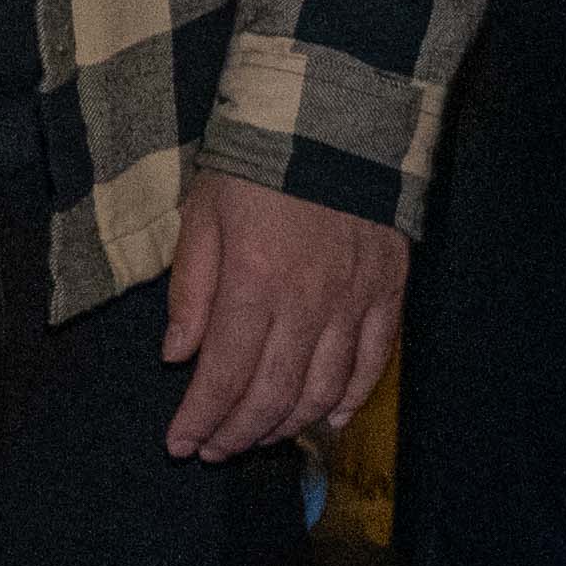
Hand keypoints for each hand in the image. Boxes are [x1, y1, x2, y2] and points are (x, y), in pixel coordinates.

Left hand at [157, 175, 410, 468]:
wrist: (333, 114)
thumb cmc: (257, 160)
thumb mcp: (202, 213)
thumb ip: (190, 290)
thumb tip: (177, 356)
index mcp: (254, 281)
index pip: (224, 375)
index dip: (200, 419)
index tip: (179, 443)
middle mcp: (308, 302)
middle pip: (271, 395)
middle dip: (237, 434)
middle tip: (212, 451)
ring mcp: (354, 301)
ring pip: (322, 390)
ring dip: (286, 425)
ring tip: (257, 437)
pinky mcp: (388, 291)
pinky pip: (373, 363)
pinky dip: (350, 400)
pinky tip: (326, 419)